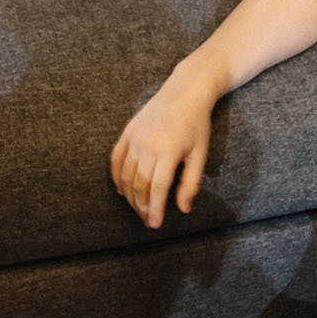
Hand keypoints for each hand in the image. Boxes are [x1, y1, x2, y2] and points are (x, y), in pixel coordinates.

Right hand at [111, 77, 214, 228]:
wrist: (184, 93)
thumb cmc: (196, 125)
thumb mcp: (200, 155)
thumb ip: (191, 183)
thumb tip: (184, 209)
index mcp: (169, 152)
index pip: (158, 188)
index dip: (155, 209)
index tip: (155, 224)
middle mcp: (148, 145)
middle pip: (139, 184)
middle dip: (142, 206)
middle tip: (147, 220)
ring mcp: (135, 138)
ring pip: (126, 174)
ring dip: (130, 195)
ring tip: (138, 208)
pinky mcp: (127, 132)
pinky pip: (116, 159)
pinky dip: (116, 177)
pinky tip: (122, 190)